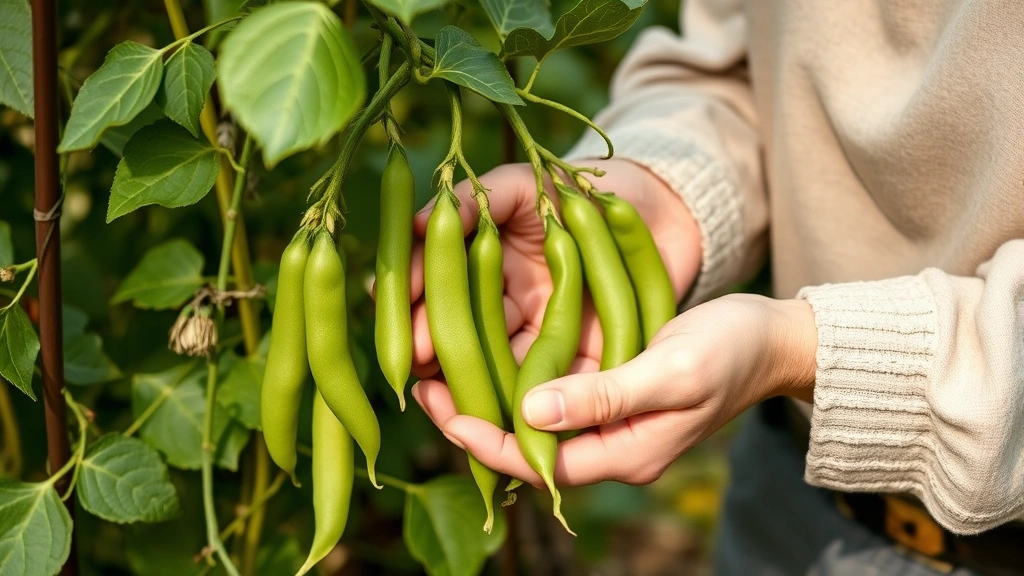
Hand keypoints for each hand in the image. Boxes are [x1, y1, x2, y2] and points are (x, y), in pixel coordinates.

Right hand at [407, 159, 701, 377]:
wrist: (664, 209)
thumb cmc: (588, 189)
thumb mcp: (527, 185)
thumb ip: (477, 199)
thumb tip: (415, 222)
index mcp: (490, 272)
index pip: (441, 294)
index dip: (417, 306)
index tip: (398, 317)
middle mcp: (511, 311)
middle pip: (463, 339)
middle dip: (435, 352)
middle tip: (413, 363)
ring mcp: (546, 337)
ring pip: (500, 370)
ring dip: (471, 385)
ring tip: (444, 396)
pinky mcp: (585, 363)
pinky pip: (552, 386)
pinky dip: (528, 400)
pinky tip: (506, 408)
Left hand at [413, 294, 817, 486]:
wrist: (774, 339)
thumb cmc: (730, 351)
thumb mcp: (670, 369)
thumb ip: (605, 395)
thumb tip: (531, 412)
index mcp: (626, 453)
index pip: (539, 461)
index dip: (486, 440)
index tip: (441, 408)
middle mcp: (612, 446)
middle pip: (528, 446)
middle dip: (475, 420)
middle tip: (424, 383)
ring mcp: (612, 423)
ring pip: (536, 421)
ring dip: (492, 395)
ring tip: (444, 366)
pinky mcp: (614, 396)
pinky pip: (555, 396)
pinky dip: (519, 376)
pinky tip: (492, 349)